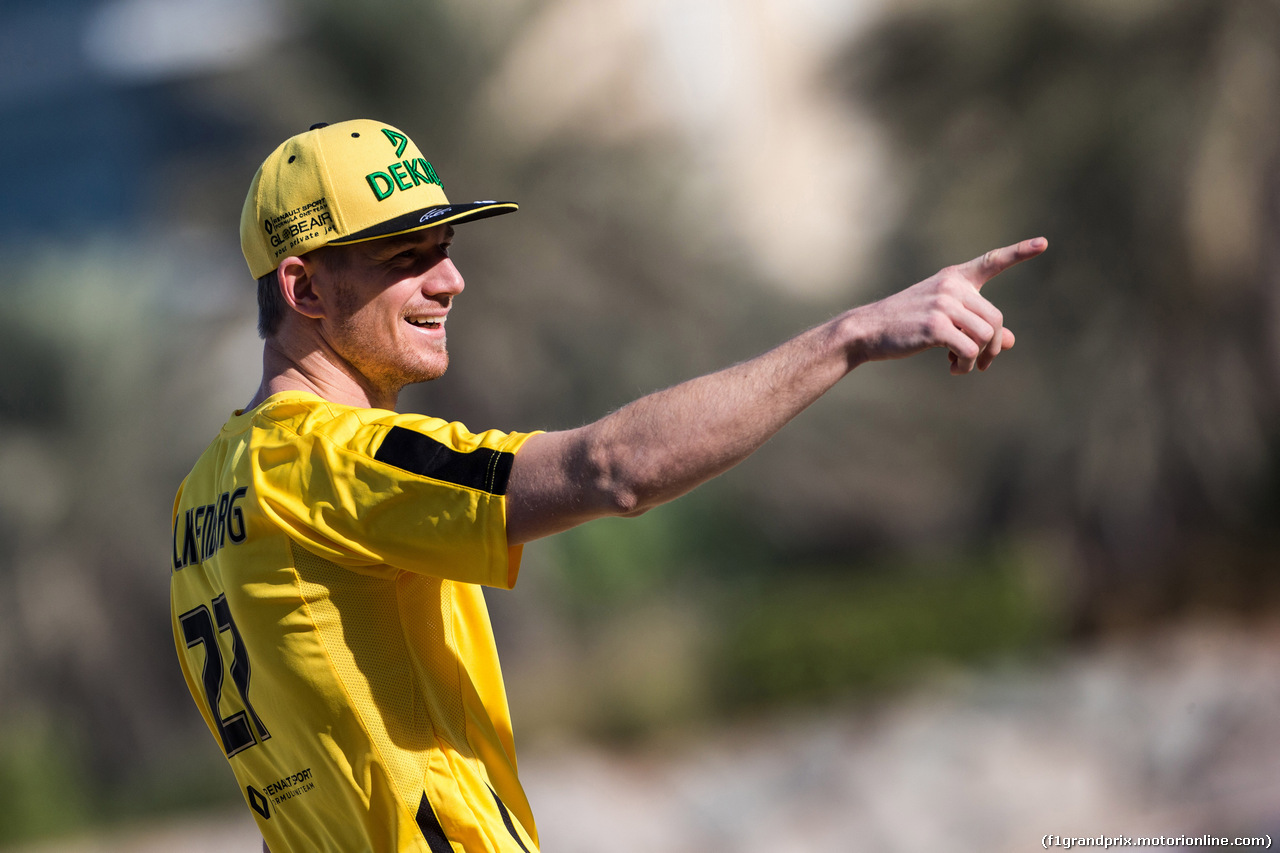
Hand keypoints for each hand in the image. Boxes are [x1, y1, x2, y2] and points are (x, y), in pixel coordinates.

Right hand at [847, 237, 1046, 373]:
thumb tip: (1009, 341)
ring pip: (986, 335)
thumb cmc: (904, 325)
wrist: (867, 330)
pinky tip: (953, 368)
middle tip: (981, 363)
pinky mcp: (935, 325)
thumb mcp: (942, 321)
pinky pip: (969, 350)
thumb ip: (976, 327)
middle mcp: (951, 286)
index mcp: (953, 279)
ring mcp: (943, 304)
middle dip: (993, 346)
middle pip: (996, 319)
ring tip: (960, 366)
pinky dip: (966, 365)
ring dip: (979, 358)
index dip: (1019, 253)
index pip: (991, 262)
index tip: (1043, 243)